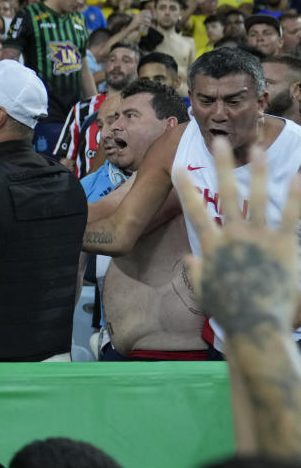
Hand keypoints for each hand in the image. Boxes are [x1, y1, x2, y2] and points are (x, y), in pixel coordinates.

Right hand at [176, 140, 300, 335]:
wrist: (254, 325)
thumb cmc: (229, 312)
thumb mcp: (205, 291)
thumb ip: (197, 272)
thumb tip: (188, 260)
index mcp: (212, 248)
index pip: (194, 211)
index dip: (185, 188)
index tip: (177, 167)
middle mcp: (233, 236)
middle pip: (226, 193)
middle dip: (223, 165)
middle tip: (219, 142)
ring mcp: (258, 239)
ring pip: (258, 197)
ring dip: (258, 171)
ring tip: (258, 149)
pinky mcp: (283, 245)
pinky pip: (290, 215)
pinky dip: (295, 194)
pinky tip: (299, 175)